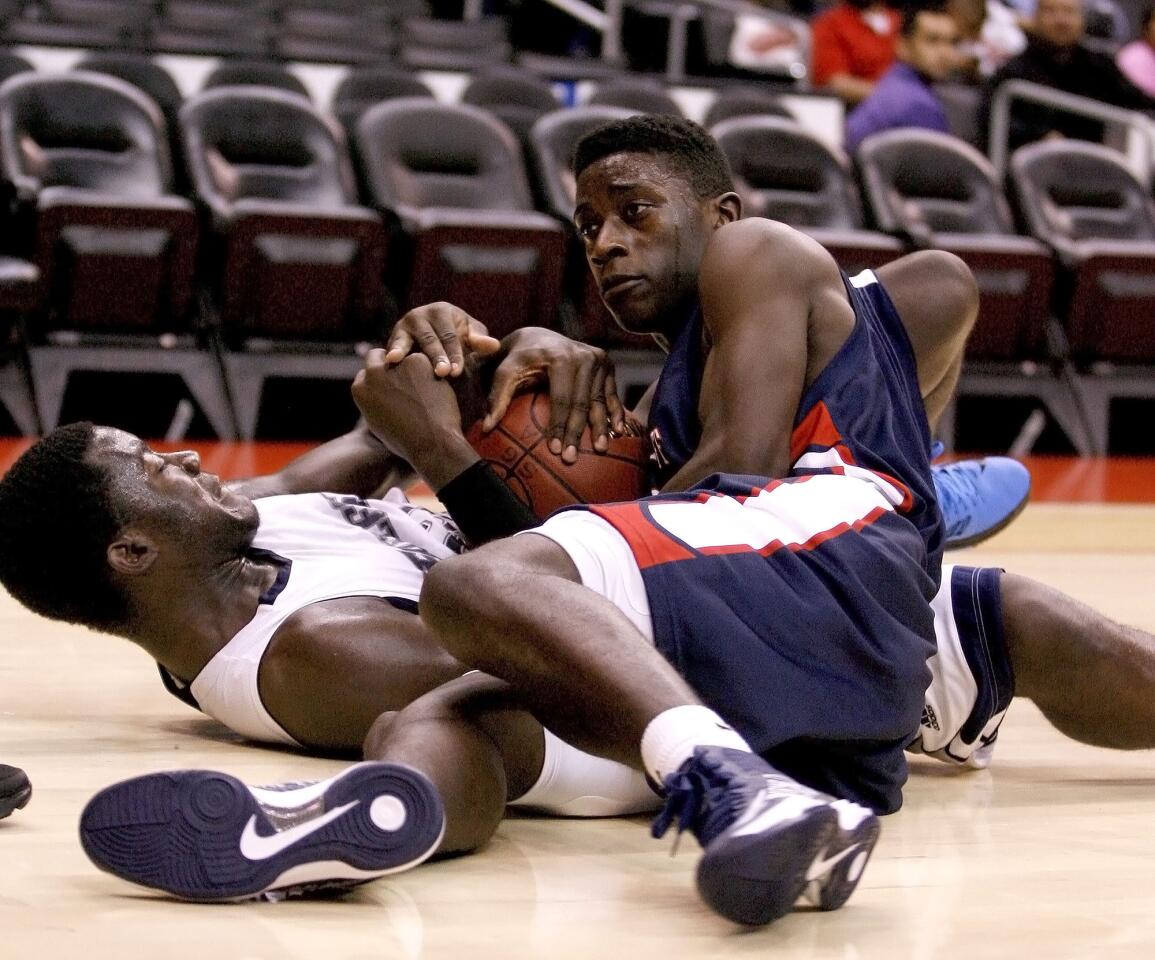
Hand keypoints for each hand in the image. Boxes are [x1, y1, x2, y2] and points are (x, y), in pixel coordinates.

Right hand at [352, 351, 478, 489]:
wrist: (430, 442)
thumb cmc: (407, 441)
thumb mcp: (378, 422)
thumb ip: (374, 401)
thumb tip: (377, 392)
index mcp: (360, 389)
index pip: (366, 373)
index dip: (380, 378)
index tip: (392, 385)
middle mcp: (373, 374)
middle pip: (377, 356)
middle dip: (388, 361)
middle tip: (406, 374)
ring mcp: (395, 365)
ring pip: (405, 358)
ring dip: (413, 369)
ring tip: (425, 394)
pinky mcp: (417, 361)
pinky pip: (425, 362)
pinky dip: (431, 372)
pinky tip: (435, 392)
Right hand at [384, 302, 500, 376]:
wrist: (434, 341)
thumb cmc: (457, 338)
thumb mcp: (471, 337)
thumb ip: (481, 341)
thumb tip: (494, 345)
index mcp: (441, 311)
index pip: (449, 335)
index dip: (454, 353)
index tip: (458, 371)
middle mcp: (419, 315)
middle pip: (428, 338)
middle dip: (435, 355)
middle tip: (442, 373)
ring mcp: (402, 326)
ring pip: (405, 340)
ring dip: (405, 352)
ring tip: (398, 360)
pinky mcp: (391, 339)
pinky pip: (391, 346)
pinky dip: (390, 353)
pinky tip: (388, 361)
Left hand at [485, 328, 625, 463]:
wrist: (537, 336)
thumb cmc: (517, 358)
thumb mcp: (504, 371)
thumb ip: (497, 396)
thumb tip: (487, 426)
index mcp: (560, 357)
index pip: (561, 399)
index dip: (559, 426)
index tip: (555, 450)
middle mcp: (583, 355)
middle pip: (582, 403)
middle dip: (577, 433)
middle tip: (572, 458)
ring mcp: (598, 359)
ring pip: (598, 401)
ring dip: (600, 427)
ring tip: (600, 449)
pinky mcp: (606, 364)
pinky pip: (611, 394)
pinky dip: (615, 413)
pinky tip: (617, 432)